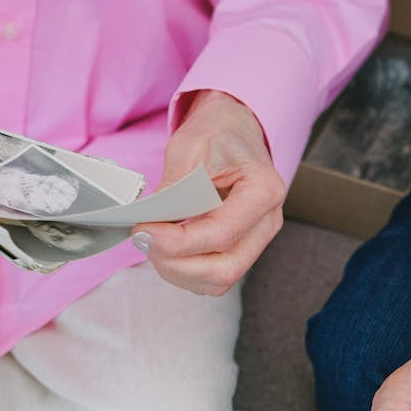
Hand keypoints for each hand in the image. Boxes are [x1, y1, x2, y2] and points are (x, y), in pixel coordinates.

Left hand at [131, 89, 284, 294]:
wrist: (233, 130)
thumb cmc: (217, 134)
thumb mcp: (190, 148)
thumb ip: (173, 190)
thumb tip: (149, 226)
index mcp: (264, 191)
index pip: (221, 234)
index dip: (177, 242)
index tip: (143, 230)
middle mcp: (267, 222)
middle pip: (224, 269)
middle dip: (176, 263)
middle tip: (144, 240)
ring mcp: (256, 240)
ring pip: (218, 280)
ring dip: (177, 270)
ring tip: (152, 242)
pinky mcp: (241, 249)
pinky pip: (213, 276)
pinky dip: (184, 270)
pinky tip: (166, 247)